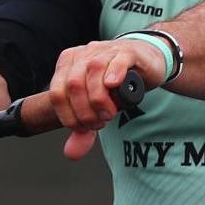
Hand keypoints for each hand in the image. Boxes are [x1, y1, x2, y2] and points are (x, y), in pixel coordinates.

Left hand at [47, 36, 167, 160]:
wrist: (147, 63)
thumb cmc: (117, 85)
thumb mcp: (96, 109)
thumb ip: (83, 129)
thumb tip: (71, 154)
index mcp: (68, 64)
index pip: (57, 93)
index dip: (69, 116)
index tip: (85, 128)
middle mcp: (84, 54)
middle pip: (74, 84)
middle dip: (85, 111)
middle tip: (100, 123)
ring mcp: (105, 50)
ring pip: (94, 71)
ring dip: (100, 99)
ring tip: (109, 113)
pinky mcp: (128, 52)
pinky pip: (117, 60)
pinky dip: (113, 74)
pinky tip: (114, 86)